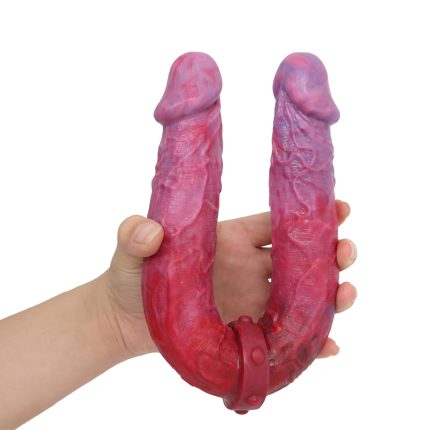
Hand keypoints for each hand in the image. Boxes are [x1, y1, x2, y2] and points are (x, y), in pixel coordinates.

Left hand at [104, 200, 356, 357]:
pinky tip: (329, 347)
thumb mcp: (129, 249)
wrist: (126, 320)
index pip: (276, 224)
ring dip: (330, 296)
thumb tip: (150, 232)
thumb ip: (134, 234)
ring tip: (346, 295)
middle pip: (299, 260)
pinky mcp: (246, 333)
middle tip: (345, 253)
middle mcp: (248, 268)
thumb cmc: (131, 277)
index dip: (307, 216)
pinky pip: (284, 337)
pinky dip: (309, 343)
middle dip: (329, 254)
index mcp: (230, 239)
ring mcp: (251, 302)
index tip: (339, 208)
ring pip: (301, 297)